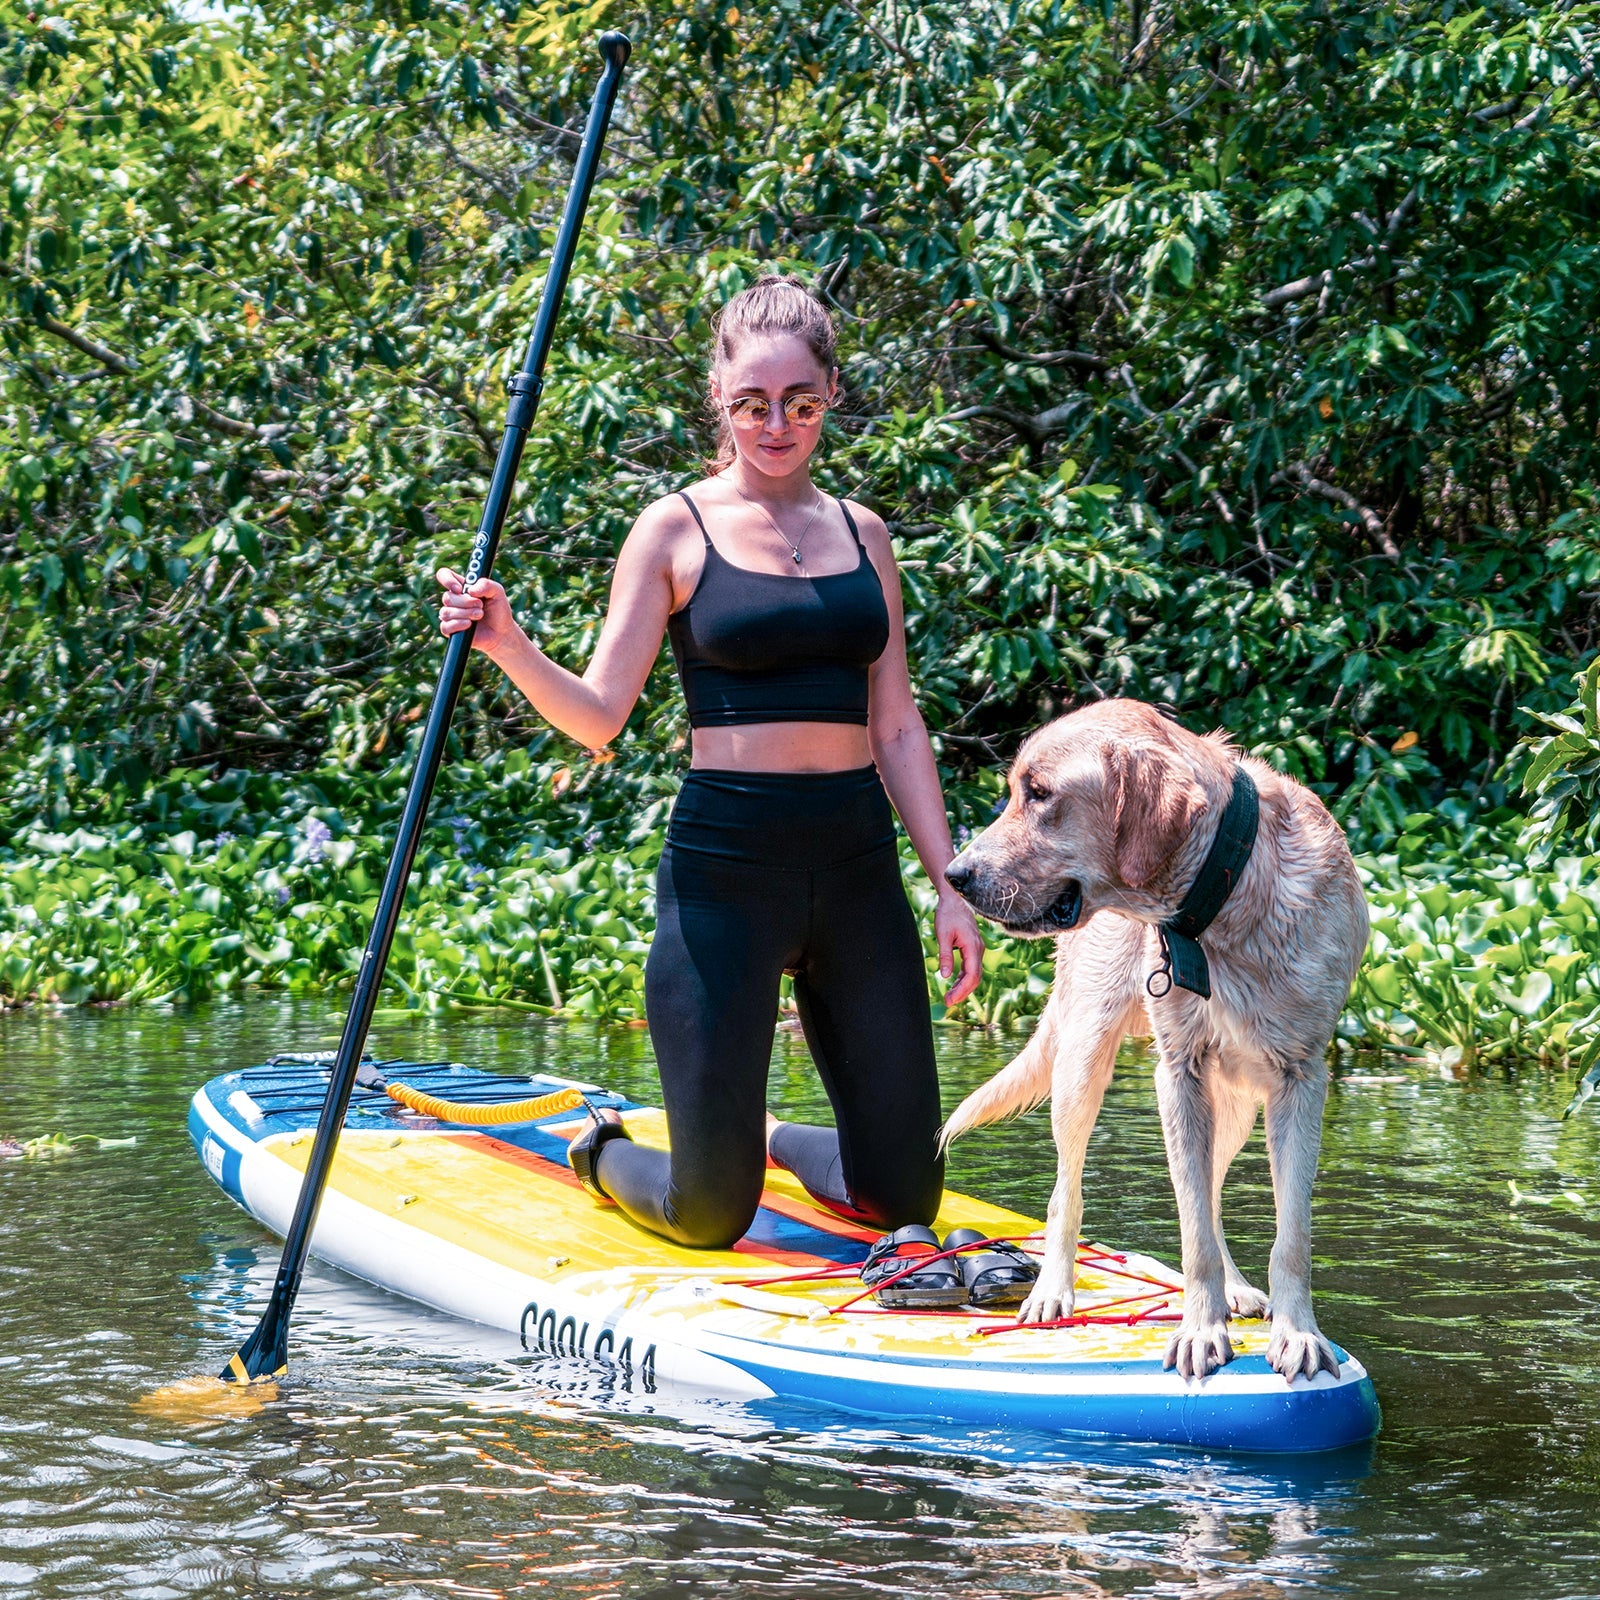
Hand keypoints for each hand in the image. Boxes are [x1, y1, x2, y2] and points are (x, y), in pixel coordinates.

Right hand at [437, 568, 517, 656]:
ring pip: (446, 612)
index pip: (444, 575)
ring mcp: (450, 615)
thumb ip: (487, 585)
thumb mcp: (498, 593)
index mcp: (462, 587)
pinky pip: (445, 626)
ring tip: (479, 615)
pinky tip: (469, 625)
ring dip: (466, 614)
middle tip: (480, 605)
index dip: (447, 579)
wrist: (501, 633)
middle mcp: (454, 600)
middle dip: (466, 602)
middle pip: (447, 597)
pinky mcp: (450, 630)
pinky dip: (459, 624)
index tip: (460, 589)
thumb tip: (471, 590)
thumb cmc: (498, 611)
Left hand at [935, 887, 984, 1009]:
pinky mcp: (973, 948)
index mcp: (973, 947)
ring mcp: (977, 949)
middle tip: (948, 1002)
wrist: (955, 898)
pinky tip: (954, 983)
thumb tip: (945, 976)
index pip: (972, 975)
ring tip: (949, 996)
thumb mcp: (943, 935)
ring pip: (973, 973)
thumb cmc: (948, 914)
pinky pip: (971, 967)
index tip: (949, 999)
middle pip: (975, 978)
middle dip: (962, 992)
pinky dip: (963, 977)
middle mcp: (978, 950)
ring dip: (962, 986)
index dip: (961, 990)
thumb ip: (945, 955)